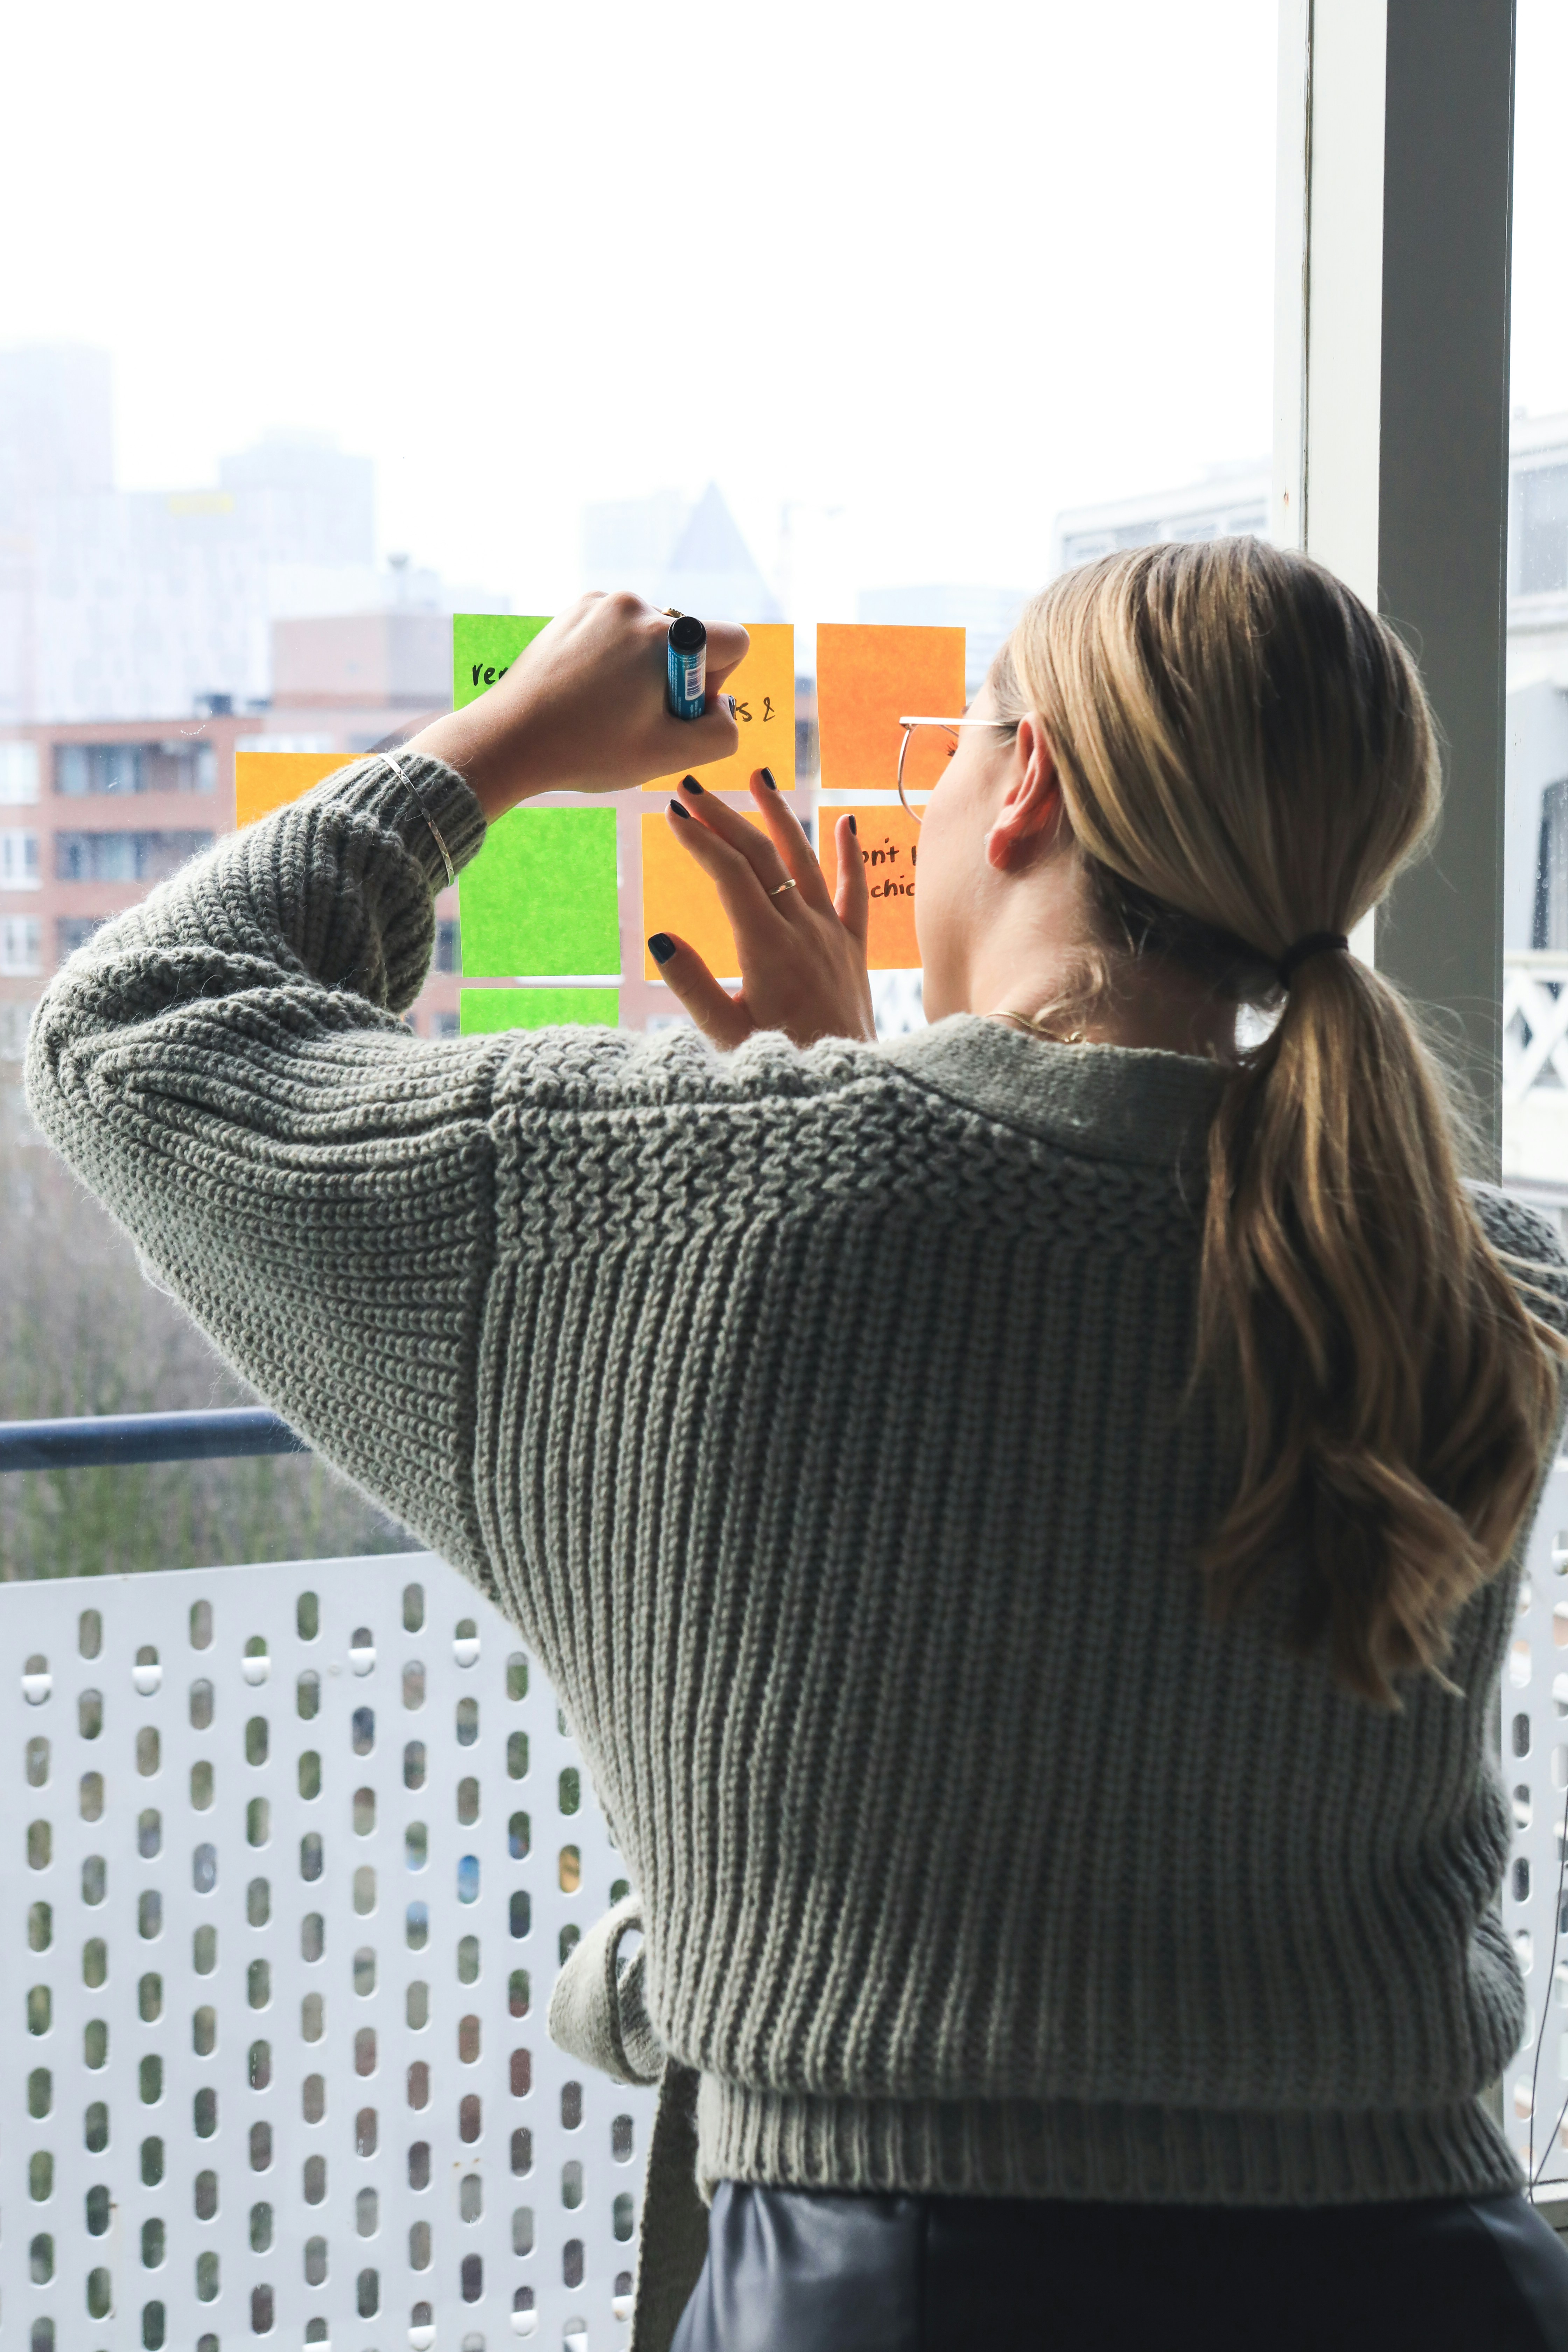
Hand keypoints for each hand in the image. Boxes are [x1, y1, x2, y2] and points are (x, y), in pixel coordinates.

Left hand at [406, 593, 750, 820]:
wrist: (508, 739)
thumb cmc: (587, 750)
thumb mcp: (668, 755)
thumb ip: (720, 732)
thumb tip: (723, 707)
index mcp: (664, 636)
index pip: (733, 641)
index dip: (718, 684)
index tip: (677, 709)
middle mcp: (634, 606)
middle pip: (689, 642)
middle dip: (675, 680)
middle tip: (634, 717)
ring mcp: (599, 603)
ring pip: (651, 639)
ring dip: (643, 671)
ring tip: (604, 707)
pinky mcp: (574, 611)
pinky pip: (617, 632)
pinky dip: (613, 660)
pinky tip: (586, 691)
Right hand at [650, 775, 874, 1050]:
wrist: (848, 1088)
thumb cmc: (783, 1066)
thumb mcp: (726, 1036)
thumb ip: (692, 987)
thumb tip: (660, 939)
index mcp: (767, 948)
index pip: (731, 874)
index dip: (701, 840)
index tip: (673, 813)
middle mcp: (803, 930)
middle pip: (761, 856)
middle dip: (724, 817)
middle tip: (691, 788)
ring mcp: (832, 935)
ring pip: (805, 861)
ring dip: (779, 815)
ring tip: (758, 776)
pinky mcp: (853, 949)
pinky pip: (855, 893)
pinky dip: (850, 856)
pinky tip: (845, 822)